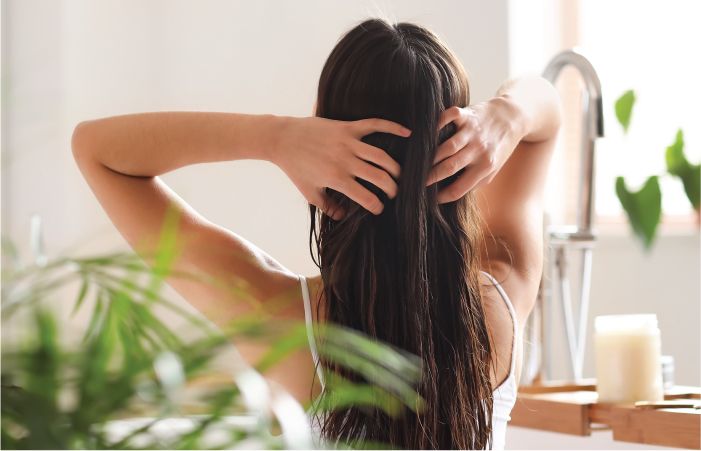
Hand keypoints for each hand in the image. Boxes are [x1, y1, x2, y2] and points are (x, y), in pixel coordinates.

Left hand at [271, 116, 410, 218]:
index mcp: (336, 179)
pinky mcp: (347, 127)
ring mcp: (348, 142)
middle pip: (380, 177)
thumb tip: (343, 217)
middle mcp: (345, 161)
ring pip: (382, 156)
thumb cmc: (295, 168)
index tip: (379, 209)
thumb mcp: (309, 192)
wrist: (282, 138)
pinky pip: (375, 125)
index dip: (377, 207)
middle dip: (392, 189)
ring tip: (399, 175)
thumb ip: (327, 206)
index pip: (366, 198)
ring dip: (395, 168)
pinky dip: (393, 127)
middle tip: (394, 193)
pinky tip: (408, 132)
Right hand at [425, 96, 526, 202]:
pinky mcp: (467, 114)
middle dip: (429, 177)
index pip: (459, 188)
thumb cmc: (499, 146)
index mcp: (486, 167)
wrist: (513, 117)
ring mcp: (472, 132)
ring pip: (446, 147)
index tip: (430, 199)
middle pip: (449, 168)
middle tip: (415, 182)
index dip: (442, 197)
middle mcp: (479, 150)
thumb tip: (449, 193)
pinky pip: (448, 118)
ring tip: (417, 164)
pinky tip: (427, 134)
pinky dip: (437, 124)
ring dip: (429, 157)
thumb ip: (474, 181)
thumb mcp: (493, 169)